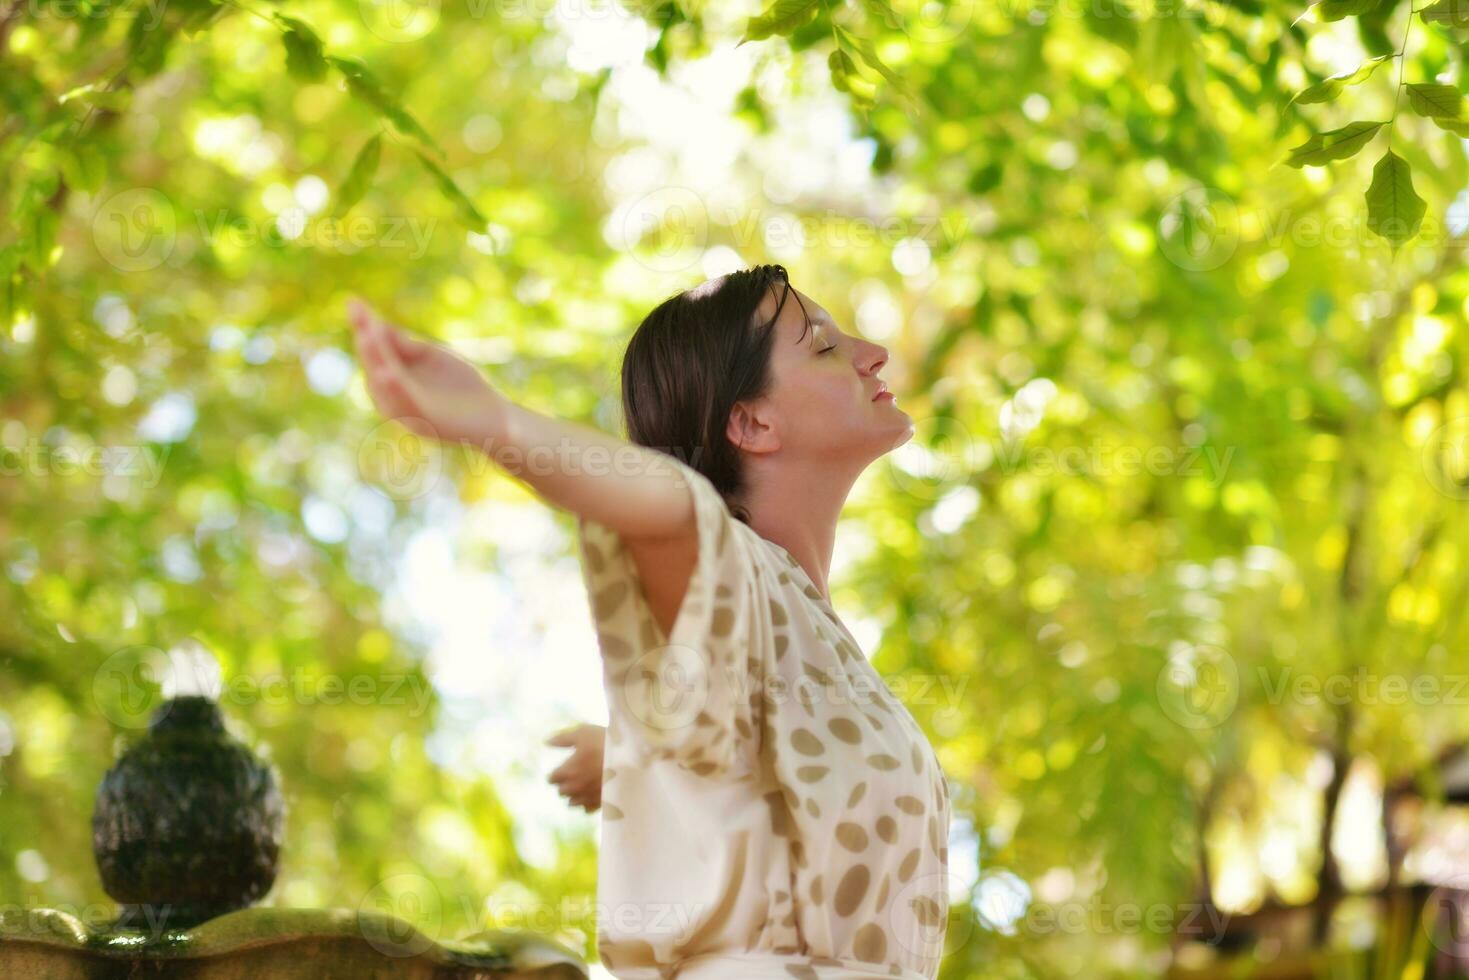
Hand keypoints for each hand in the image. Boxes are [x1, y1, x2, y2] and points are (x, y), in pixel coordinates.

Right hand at [347, 296, 507, 447]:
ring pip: (385, 387)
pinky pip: (406, 405)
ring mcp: (407, 414)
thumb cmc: (460, 385)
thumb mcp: (431, 356)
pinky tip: (388, 372)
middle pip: (374, 366)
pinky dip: (395, 390)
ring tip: (367, 337)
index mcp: (392, 381)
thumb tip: (376, 324)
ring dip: (376, 361)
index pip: (374, 352)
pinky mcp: (425, 424)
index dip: (364, 328)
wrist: (495, 417)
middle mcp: (392, 399)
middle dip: (367, 341)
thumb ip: (406, 345)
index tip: (355, 302)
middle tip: (361, 316)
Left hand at [546, 723, 604, 812]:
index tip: (562, 768)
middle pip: (561, 792)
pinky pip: (588, 809)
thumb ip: (562, 739)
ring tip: (582, 785)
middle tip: (573, 775)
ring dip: (574, 795)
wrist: (632, 757)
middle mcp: (575, 787)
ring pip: (573, 803)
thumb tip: (546, 742)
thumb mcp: (582, 733)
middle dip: (564, 784)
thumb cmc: (605, 741)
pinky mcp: (602, 802)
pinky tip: (593, 793)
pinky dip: (587, 803)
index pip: (552, 779)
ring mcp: (589, 797)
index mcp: (568, 771)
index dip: (556, 773)